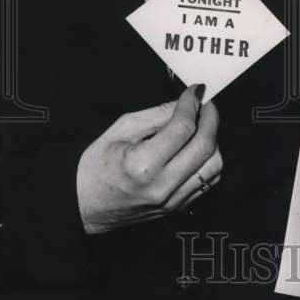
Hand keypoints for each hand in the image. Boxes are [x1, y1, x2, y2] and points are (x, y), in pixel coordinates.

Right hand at [76, 84, 221, 234]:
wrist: (85, 205)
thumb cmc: (96, 167)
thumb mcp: (120, 130)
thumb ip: (156, 115)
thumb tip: (184, 102)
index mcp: (143, 165)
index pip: (183, 129)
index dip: (192, 104)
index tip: (196, 91)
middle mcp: (162, 186)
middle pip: (205, 147)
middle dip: (211, 118)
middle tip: (206, 105)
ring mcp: (172, 200)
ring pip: (214, 166)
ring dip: (214, 140)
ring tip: (202, 126)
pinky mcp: (177, 207)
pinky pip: (208, 182)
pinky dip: (209, 160)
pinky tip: (197, 147)